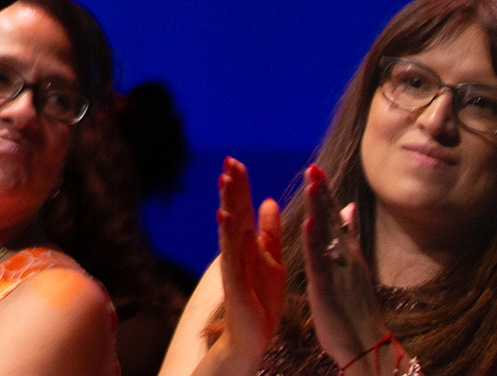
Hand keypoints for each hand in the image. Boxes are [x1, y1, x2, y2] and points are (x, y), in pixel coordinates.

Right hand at [213, 157, 285, 366]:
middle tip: (228, 161)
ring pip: (229, 228)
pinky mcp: (235, 281)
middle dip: (231, 187)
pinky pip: (230, 255)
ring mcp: (233, 264)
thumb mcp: (272, 259)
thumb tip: (269, 201)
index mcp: (248, 244)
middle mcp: (236, 250)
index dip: (240, 186)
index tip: (236, 161)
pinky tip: (224, 218)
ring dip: (227, 203)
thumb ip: (270, 232)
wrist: (252, 336)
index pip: (242, 209)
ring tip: (225, 180)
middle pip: (233, 212)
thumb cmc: (260, 298)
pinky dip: (227, 235)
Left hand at [301, 164, 393, 370]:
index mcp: (347, 254)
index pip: (335, 218)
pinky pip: (320, 262)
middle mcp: (346, 258)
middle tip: (313, 167)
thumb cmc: (355, 308)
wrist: (366, 345)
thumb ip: (348, 238)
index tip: (315, 169)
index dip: (325, 194)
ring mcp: (338, 271)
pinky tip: (309, 224)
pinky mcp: (328, 288)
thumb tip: (349, 208)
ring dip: (319, 209)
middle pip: (332, 220)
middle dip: (323, 194)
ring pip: (327, 235)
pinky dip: (315, 242)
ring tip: (312, 185)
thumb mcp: (351, 267)